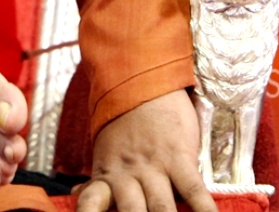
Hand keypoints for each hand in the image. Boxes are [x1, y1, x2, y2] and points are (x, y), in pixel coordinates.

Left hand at [75, 89, 216, 211]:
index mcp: (107, 174)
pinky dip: (203, 209)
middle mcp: (128, 175)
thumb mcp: (105, 151)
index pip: (90, 203)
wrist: (143, 79)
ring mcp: (154, 166)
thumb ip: (97, 179)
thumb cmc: (125, 121)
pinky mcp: (179, 157)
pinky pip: (193, 189)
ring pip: (162, 208)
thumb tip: (76, 196)